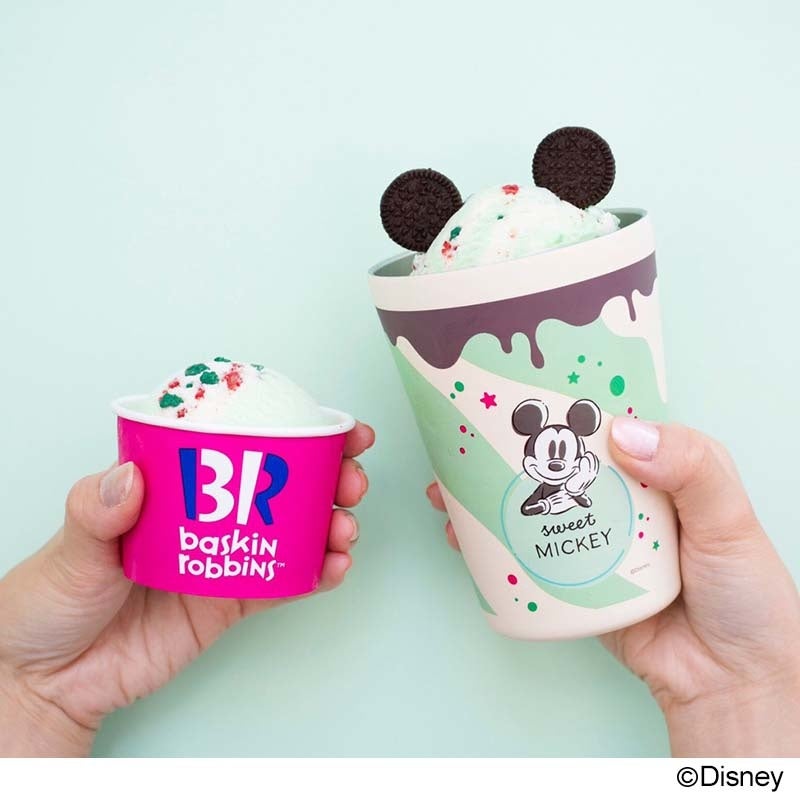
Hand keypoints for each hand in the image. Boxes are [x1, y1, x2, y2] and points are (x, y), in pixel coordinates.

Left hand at [0, 421, 374, 756]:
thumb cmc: (52, 599)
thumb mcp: (71, 545)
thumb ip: (97, 511)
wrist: (49, 681)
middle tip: (349, 479)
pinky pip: (282, 584)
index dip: (292, 430)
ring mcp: (224, 559)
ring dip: (330, 524)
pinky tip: (334, 566)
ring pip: (294, 532)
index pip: (242, 445)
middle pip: (283, 486)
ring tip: (344, 527)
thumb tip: (132, 475)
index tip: (332, 424)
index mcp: (176, 487)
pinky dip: (315, 574)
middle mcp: (208, 518)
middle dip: (329, 477)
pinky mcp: (230, 603)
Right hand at [426, 418, 799, 755]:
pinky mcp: (575, 580)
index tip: (519, 386)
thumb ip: (692, 469)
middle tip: (467, 436)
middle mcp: (622, 496)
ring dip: (488, 493)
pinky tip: (464, 537)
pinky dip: (493, 544)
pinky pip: (528, 555)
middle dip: (508, 447)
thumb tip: (621, 434)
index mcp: (660, 467)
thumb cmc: (745, 594)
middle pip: (555, 461)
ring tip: (448, 488)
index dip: (564, 401)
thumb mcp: (728, 518)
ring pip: (533, 505)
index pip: (606, 421)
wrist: (729, 682)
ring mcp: (594, 538)